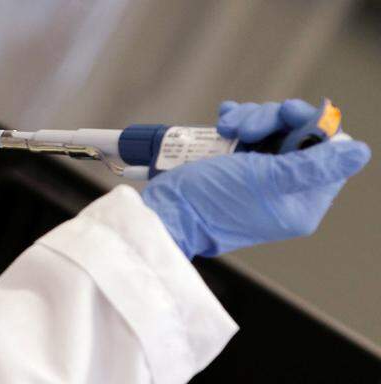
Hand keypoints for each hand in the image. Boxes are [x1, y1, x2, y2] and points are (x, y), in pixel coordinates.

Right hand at [142, 99, 370, 258]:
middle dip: (271, 121)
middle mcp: (284, 191)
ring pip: (270, 130)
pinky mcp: (236, 168)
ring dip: (249, 119)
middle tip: (246, 128)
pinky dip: (236, 123)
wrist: (168, 211)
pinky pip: (247, 135)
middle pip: (297, 136)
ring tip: (225, 128)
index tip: (287, 116)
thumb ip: (315, 165)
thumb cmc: (212, 201)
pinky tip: (222, 121)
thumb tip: (359, 152)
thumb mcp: (267, 179)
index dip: (312, 127)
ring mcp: (259, 178)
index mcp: (301, 203)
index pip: (328, 153)